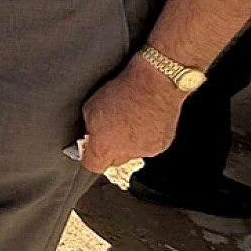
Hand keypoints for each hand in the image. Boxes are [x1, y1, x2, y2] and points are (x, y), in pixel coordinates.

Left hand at [77, 57, 186, 173]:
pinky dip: (144, 137)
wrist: (154, 83)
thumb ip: (89, 128)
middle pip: (113, 162)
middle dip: (109, 149)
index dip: (88, 156)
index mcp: (106, 146)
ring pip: (131, 153)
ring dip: (128, 143)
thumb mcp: (91, 107)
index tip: (88, 147)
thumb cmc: (122, 91)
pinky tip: (143, 120)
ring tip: (129, 120)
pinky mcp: (162, 145)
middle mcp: (126, 153)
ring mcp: (146, 151)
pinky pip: (148, 146)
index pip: (92, 166)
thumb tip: (89, 136)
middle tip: (109, 129)